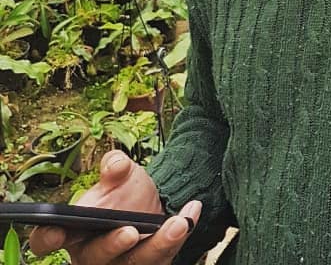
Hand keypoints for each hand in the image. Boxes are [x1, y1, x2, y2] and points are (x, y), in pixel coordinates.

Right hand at [29, 150, 200, 263]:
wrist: (150, 201)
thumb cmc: (122, 192)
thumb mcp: (119, 175)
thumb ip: (115, 166)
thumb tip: (116, 165)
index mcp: (75, 232)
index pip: (50, 240)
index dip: (49, 238)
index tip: (57, 231)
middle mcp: (94, 253)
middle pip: (97, 257)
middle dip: (113, 245)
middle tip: (130, 231)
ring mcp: (121, 263)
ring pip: (136, 264)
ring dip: (158, 245)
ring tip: (178, 224)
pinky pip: (165, 256)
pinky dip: (181, 234)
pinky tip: (192, 212)